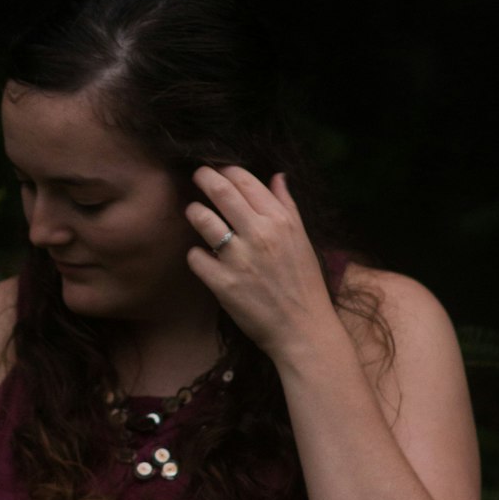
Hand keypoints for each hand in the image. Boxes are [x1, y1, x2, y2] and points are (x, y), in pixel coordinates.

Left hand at [185, 166, 333, 357]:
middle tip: (197, 175)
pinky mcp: (223, 284)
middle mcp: (260, 234)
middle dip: (204, 177)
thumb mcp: (302, 238)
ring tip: (194, 212)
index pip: (245, 180)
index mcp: (280, 221)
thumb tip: (277, 175)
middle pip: (220, 191)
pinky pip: (195, 257)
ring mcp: (240, 259)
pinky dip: (195, 255)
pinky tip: (203, 257)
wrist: (304, 330)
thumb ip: (287, 204)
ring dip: (194, 211)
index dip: (226, 169)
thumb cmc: (304, 282)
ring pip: (202, 219)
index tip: (217, 169)